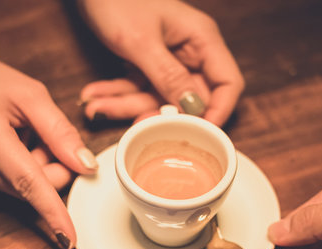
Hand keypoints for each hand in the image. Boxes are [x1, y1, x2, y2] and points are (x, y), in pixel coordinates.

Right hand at [0, 1, 97, 248]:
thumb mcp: (31, 95)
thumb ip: (60, 132)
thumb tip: (86, 168)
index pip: (27, 182)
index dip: (52, 211)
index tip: (69, 240)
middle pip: (25, 189)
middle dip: (49, 171)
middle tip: (45, 140)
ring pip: (13, 190)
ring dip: (29, 171)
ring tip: (17, 136)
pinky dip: (10, 172)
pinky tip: (0, 146)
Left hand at [77, 0, 243, 125]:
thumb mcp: (141, 41)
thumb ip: (169, 76)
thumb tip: (194, 109)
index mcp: (201, 40)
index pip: (227, 83)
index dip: (218, 112)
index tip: (200, 135)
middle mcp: (189, 53)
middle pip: (187, 99)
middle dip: (156, 113)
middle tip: (134, 124)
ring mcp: (167, 61)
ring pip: (156, 98)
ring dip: (125, 105)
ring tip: (94, 106)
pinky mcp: (146, 65)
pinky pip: (137, 88)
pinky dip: (116, 94)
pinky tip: (94, 97)